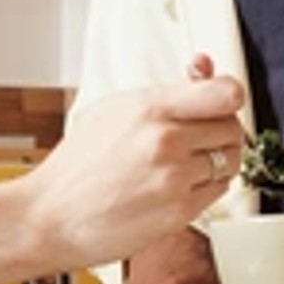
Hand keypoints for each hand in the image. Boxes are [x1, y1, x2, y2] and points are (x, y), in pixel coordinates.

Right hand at [30, 71, 248, 269]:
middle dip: (222, 131)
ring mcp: (174, 178)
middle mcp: (165, 140)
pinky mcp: (179, 211)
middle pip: (233, 127)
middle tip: (200, 137)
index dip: (229, 97)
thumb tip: (204, 66)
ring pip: (232, 161)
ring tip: (187, 163)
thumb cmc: (76, 166)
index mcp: (148, 108)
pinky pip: (219, 190)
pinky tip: (179, 184)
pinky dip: (207, 186)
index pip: (225, 93)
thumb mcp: (112, 110)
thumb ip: (165, 91)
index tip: (222, 104)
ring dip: (218, 161)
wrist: (50, 217)